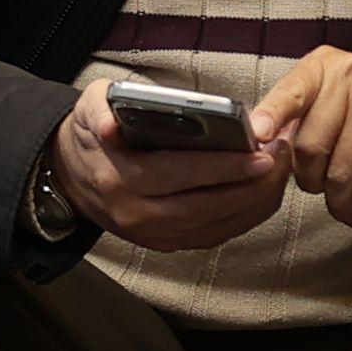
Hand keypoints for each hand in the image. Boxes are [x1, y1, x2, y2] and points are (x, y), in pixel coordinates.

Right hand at [51, 81, 290, 254]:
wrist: (70, 176)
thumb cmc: (92, 133)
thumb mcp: (89, 107)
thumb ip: (99, 110)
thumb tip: (110, 126)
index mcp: (120, 178)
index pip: (179, 175)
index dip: (223, 167)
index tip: (261, 155)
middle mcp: (136, 214)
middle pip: (205, 206)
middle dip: (250, 186)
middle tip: (282, 160)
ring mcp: (150, 234)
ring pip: (214, 226)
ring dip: (253, 203)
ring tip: (281, 173)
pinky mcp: (163, 243)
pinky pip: (212, 235)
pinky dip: (242, 218)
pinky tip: (264, 195)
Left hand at [253, 46, 351, 226]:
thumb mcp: (329, 108)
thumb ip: (294, 122)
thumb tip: (259, 149)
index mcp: (323, 67)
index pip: (290, 93)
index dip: (272, 117)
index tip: (259, 136)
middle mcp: (351, 74)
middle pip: (310, 145)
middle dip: (311, 181)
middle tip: (321, 190)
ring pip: (339, 170)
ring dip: (341, 201)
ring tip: (347, 208)